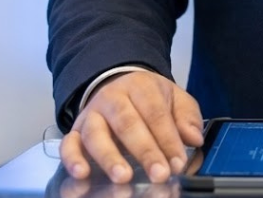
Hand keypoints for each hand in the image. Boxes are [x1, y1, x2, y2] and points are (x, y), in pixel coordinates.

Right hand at [59, 71, 203, 184]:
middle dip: (145, 150)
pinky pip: (69, 143)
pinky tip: (82, 173)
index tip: (178, 162)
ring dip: (110, 157)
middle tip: (159, 173)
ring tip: (124, 176)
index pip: (156, 112)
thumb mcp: (173, 98)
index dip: (168, 138)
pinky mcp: (75, 131)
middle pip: (128, 123)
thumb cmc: (149, 98)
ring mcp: (92, 114)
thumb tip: (194, 138)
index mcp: (141, 85)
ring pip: (97, 134)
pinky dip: (72, 159)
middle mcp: (113, 97)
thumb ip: (186, 116)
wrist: (118, 85)